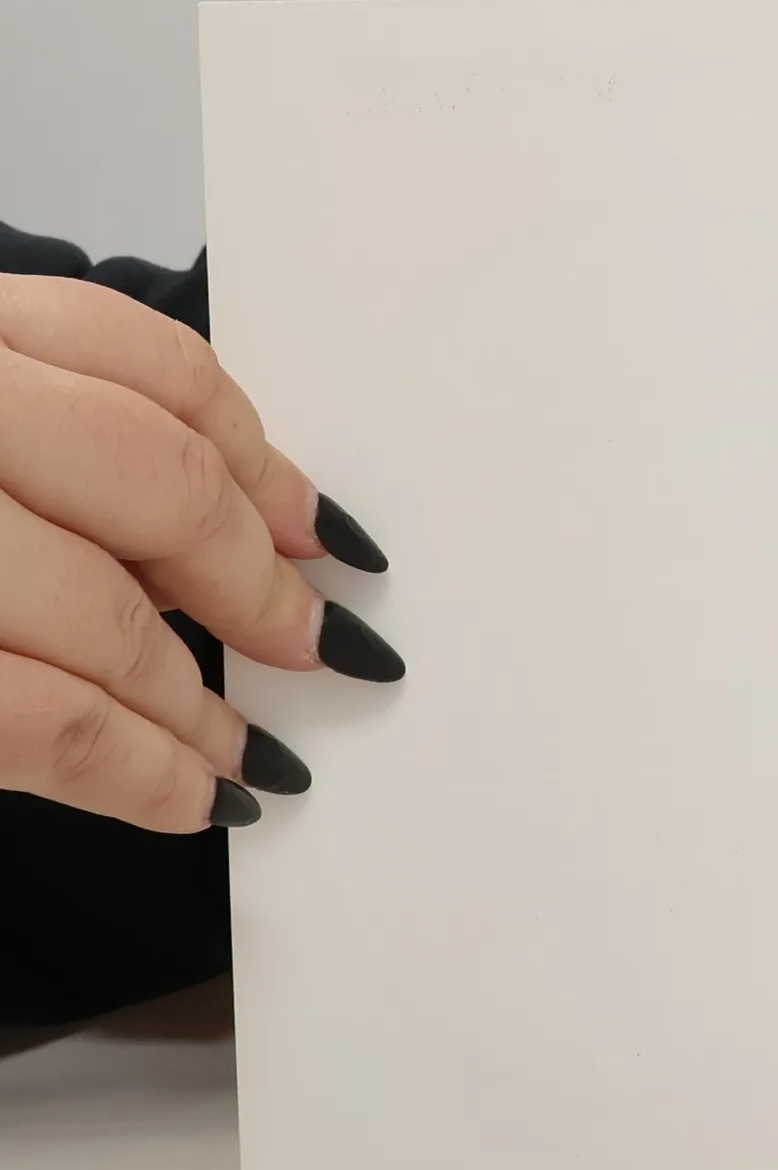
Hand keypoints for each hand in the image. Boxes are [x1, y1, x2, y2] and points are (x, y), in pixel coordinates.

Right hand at [0, 273, 402, 831]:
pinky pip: (51, 723)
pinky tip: (192, 798)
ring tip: (254, 753)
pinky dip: (142, 772)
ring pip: (116, 618)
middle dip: (259, 585)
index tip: (333, 534)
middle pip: (159, 484)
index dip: (264, 464)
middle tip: (325, 647)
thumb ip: (69, 444)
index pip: (153, 371)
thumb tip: (267, 530)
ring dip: (204, 706)